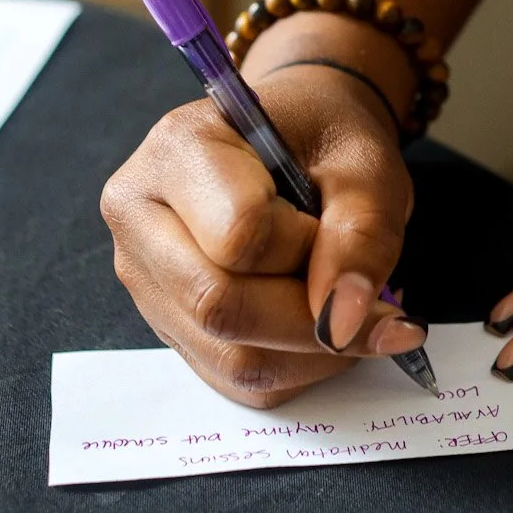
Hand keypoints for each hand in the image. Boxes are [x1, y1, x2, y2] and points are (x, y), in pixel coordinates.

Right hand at [100, 56, 423, 407]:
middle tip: (373, 297)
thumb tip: (339, 325)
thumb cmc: (326, 134)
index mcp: (178, 149)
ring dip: (312, 351)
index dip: (308, 249)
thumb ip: (362, 235)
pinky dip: (296, 366)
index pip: (239, 235)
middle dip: (312, 316)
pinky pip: (234, 378)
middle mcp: (139, 216)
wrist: (299, 136)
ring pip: (229, 357)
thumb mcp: (366, 163)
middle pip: (219, 306)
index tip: (343, 228)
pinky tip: (324, 324)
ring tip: (355, 310)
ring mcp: (146, 277)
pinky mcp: (168, 323)